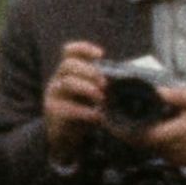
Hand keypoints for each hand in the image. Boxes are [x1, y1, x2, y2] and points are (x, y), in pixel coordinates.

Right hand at [41, 40, 110, 158]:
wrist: (66, 135)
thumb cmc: (84, 110)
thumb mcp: (91, 93)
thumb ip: (101, 84)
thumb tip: (131, 77)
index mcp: (68, 73)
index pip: (69, 52)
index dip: (83, 49)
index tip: (101, 54)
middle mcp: (58, 80)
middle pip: (68, 65)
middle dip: (89, 71)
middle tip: (104, 83)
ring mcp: (54, 95)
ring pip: (67, 83)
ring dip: (88, 89)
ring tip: (102, 98)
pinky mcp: (54, 112)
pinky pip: (68, 107)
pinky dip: (86, 111)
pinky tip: (97, 116)